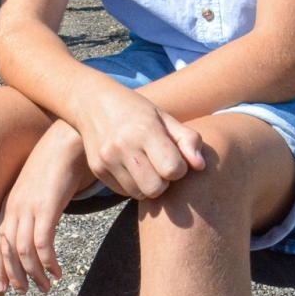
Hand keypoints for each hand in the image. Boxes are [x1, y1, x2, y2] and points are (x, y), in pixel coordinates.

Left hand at [0, 126, 85, 293]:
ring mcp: (29, 207)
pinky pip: (42, 244)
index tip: (2, 287)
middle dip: (13, 275)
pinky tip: (57, 271)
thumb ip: (31, 209)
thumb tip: (34, 231)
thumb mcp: (35, 190)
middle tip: (24, 292)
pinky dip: (48, 262)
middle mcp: (14, 207)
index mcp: (9, 204)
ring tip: (46, 286)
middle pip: (5, 250)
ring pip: (23, 251)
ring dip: (34, 274)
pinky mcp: (47, 207)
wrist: (65, 142)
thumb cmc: (53, 166)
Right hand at [73, 84, 204, 200]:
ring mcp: (107, 159)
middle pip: (156, 188)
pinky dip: (132, 184)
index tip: (174, 156)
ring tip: (145, 165)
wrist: (93, 102)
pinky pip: (123, 192)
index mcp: (145, 130)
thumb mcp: (165, 117)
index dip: (179, 167)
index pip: (173, 169)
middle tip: (160, 165)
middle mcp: (123, 145)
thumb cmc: (136, 110)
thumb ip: (188, 140)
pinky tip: (130, 166)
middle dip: (164, 181)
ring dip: (148, 184)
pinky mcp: (97, 169)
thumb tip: (201, 166)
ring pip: (139, 194)